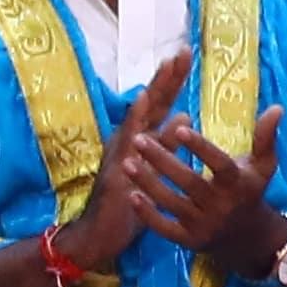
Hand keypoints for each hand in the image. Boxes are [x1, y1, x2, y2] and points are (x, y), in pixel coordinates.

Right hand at [51, 57, 192, 285]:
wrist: (100, 235)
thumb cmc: (128, 203)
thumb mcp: (154, 168)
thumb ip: (167, 142)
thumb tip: (184, 114)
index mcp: (141, 140)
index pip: (160, 105)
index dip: (172, 81)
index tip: (186, 55)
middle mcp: (129, 139)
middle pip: (151, 102)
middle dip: (166, 77)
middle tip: (182, 51)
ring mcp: (121, 152)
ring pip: (140, 115)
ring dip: (154, 90)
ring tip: (167, 67)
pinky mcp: (116, 167)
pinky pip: (127, 140)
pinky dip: (135, 118)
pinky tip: (142, 100)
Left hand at [120, 91, 286, 277]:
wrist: (247, 238)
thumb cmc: (250, 191)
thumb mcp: (263, 166)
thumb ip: (266, 137)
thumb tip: (276, 107)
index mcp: (238, 184)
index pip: (218, 164)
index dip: (200, 147)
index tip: (179, 127)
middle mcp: (221, 205)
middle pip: (188, 181)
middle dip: (162, 160)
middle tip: (139, 140)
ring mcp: (203, 225)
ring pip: (171, 202)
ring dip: (147, 183)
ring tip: (127, 162)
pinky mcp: (188, 241)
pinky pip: (164, 228)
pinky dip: (147, 214)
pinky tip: (131, 194)